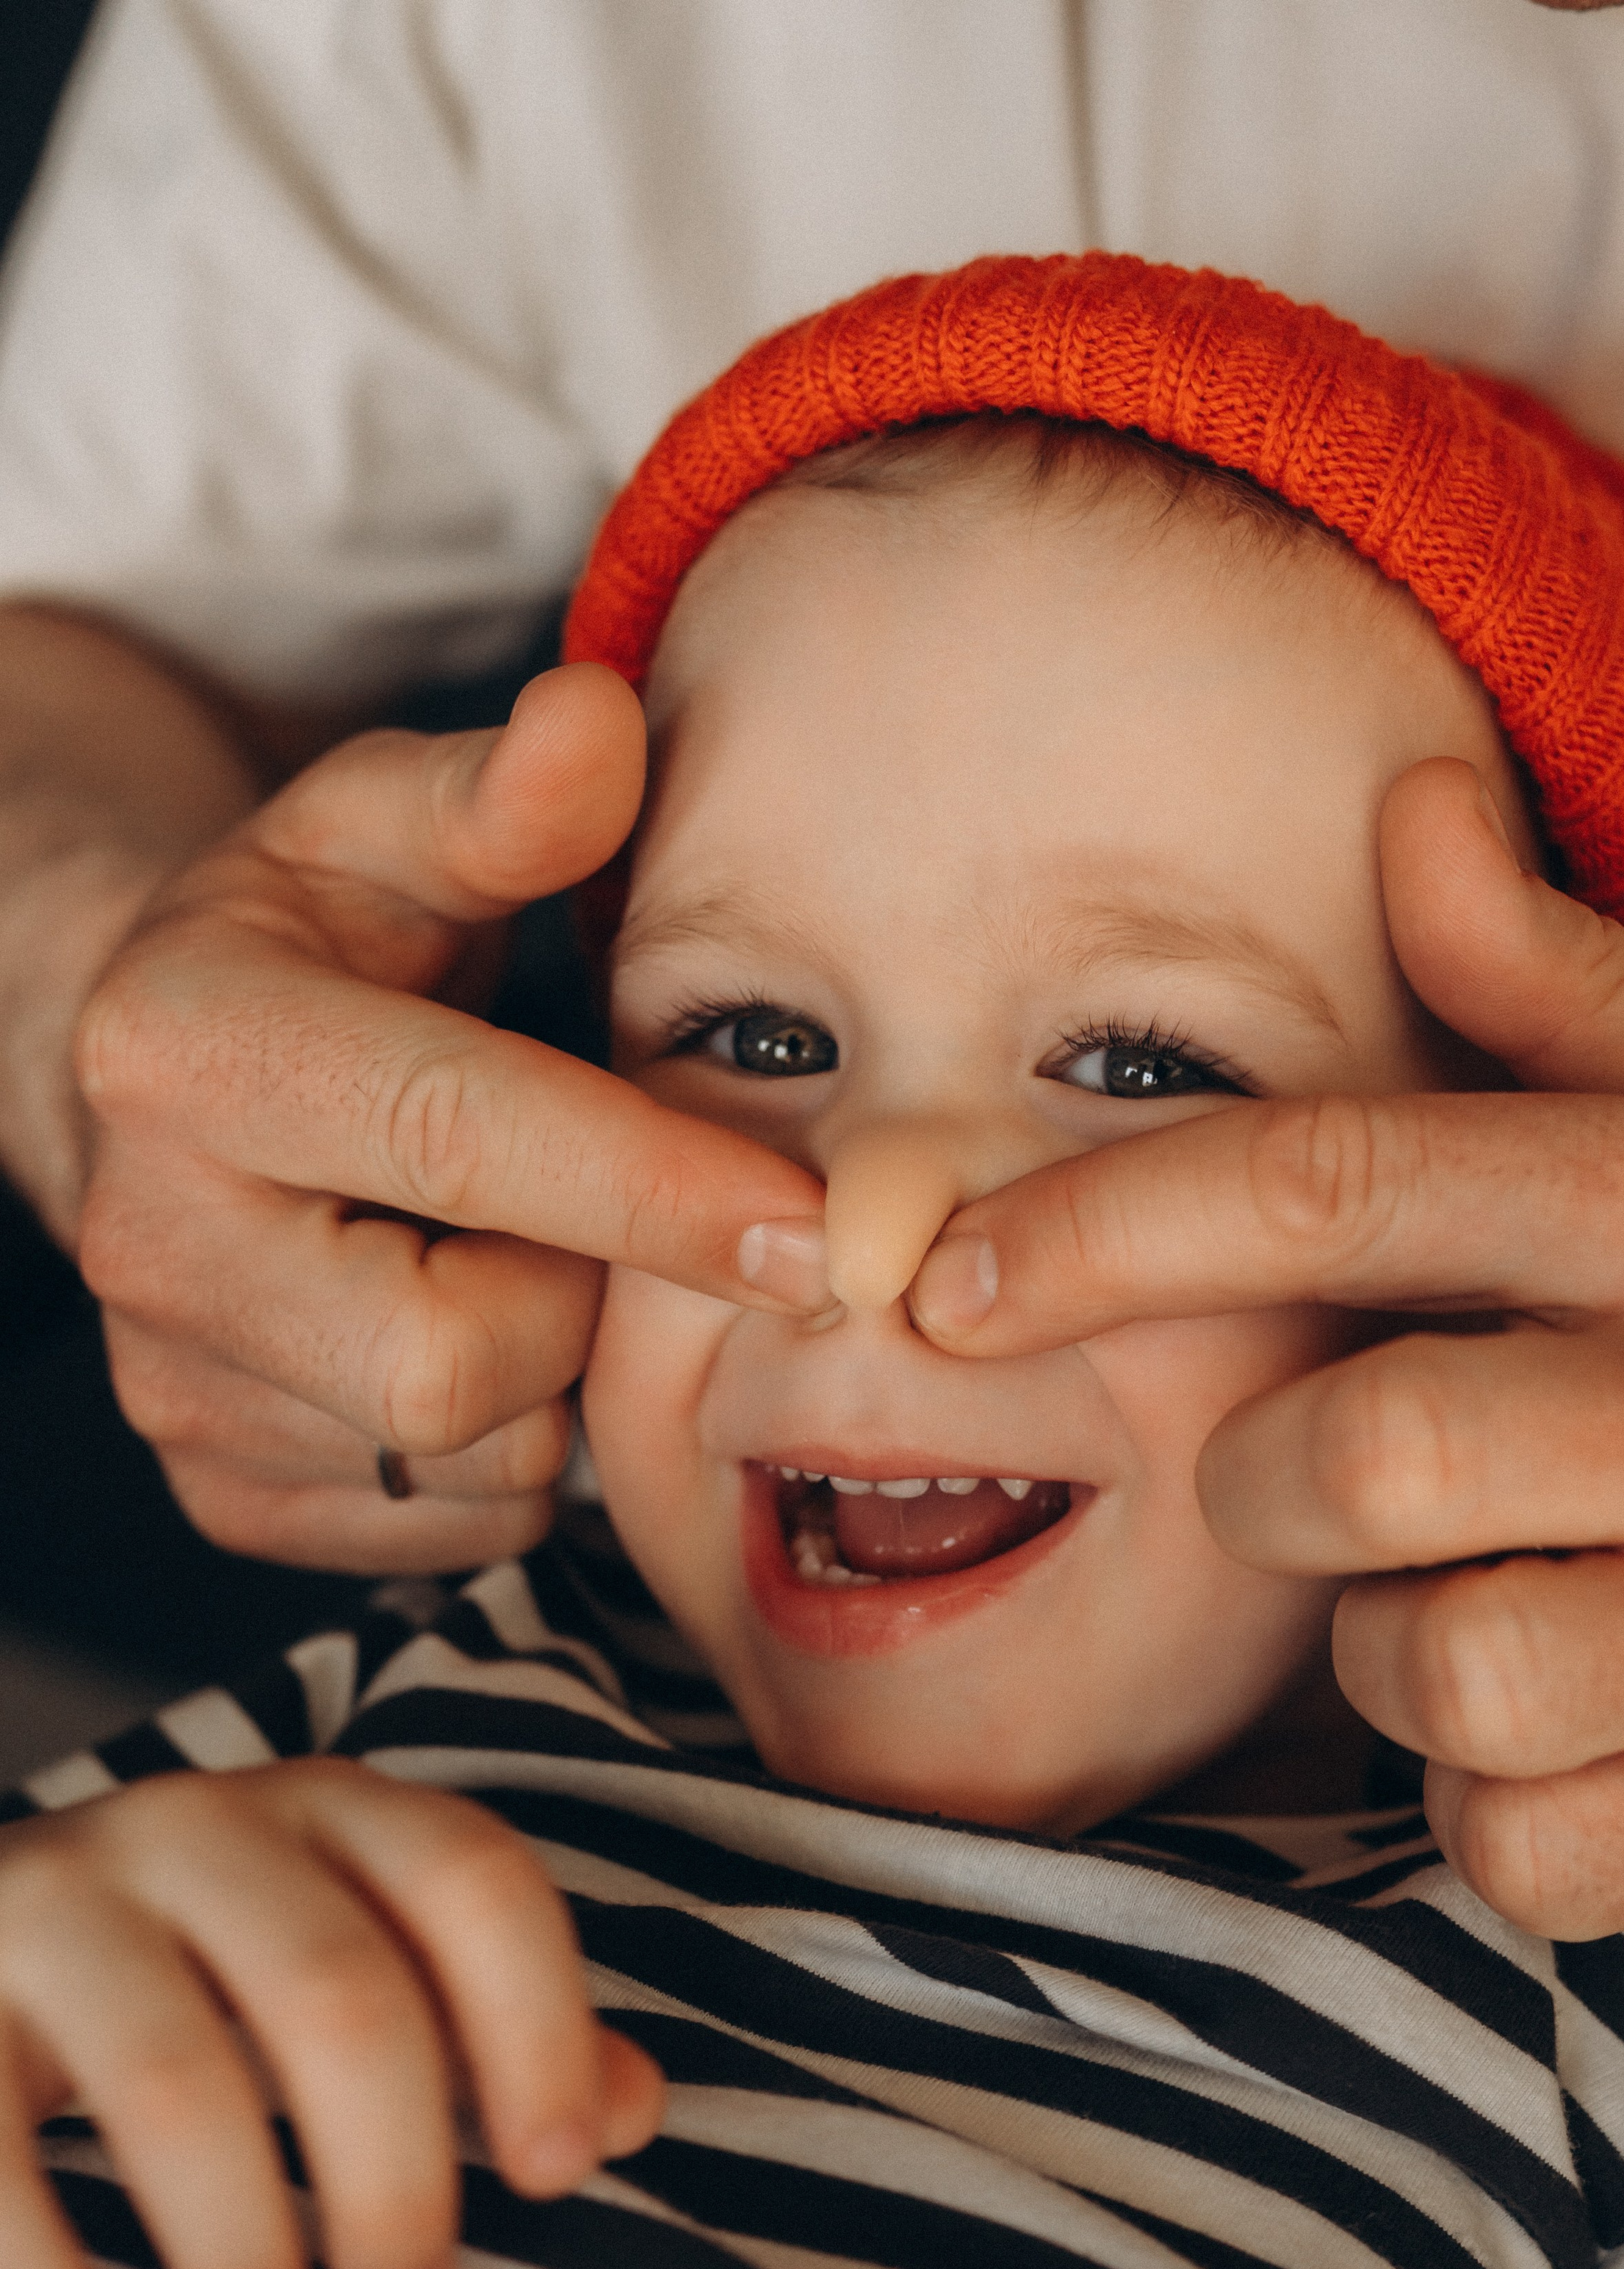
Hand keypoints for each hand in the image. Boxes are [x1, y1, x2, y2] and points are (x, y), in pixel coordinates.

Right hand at [0, 1757, 661, 2268]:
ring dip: (239, 2248)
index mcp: (333, 1807)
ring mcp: (55, 1901)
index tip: (561, 2177)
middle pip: (339, 1995)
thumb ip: (497, 2030)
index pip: (477, 1883)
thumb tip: (635, 2109)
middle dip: (393, 2174)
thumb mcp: (360, 1966)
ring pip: (172, 2079)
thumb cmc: (214, 1972)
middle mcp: (196, 1826)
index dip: (541, 2026)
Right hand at [74, 664, 825, 1571]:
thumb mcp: (385, 829)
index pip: (459, 1138)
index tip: (814, 1225)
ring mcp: (174, 1386)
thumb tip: (597, 725)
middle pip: (455, 1362)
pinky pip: (448, 1528)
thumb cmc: (315, 941)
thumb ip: (500, 798)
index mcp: (188, 1047)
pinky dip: (511, 1455)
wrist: (164, 1077)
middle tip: (610, 1225)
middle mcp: (149, 1238)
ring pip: (471, 1465)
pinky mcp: (219, 1487)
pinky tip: (488, 1340)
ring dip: (557, 1385)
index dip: (653, 1188)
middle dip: (582, 1305)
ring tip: (535, 1265)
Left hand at [910, 758, 1623, 1935]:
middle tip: (1333, 1476)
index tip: (944, 1277)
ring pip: (1421, 1672)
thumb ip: (1564, 988)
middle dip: (1270, 1485)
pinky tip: (1582, 1729)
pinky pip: (1517, 1846)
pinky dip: (1497, 1809)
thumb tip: (1403, 806)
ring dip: (1394, 1656)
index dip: (1101, 1231)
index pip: (1339, 1184)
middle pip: (1343, 1458)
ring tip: (1498, 1599)